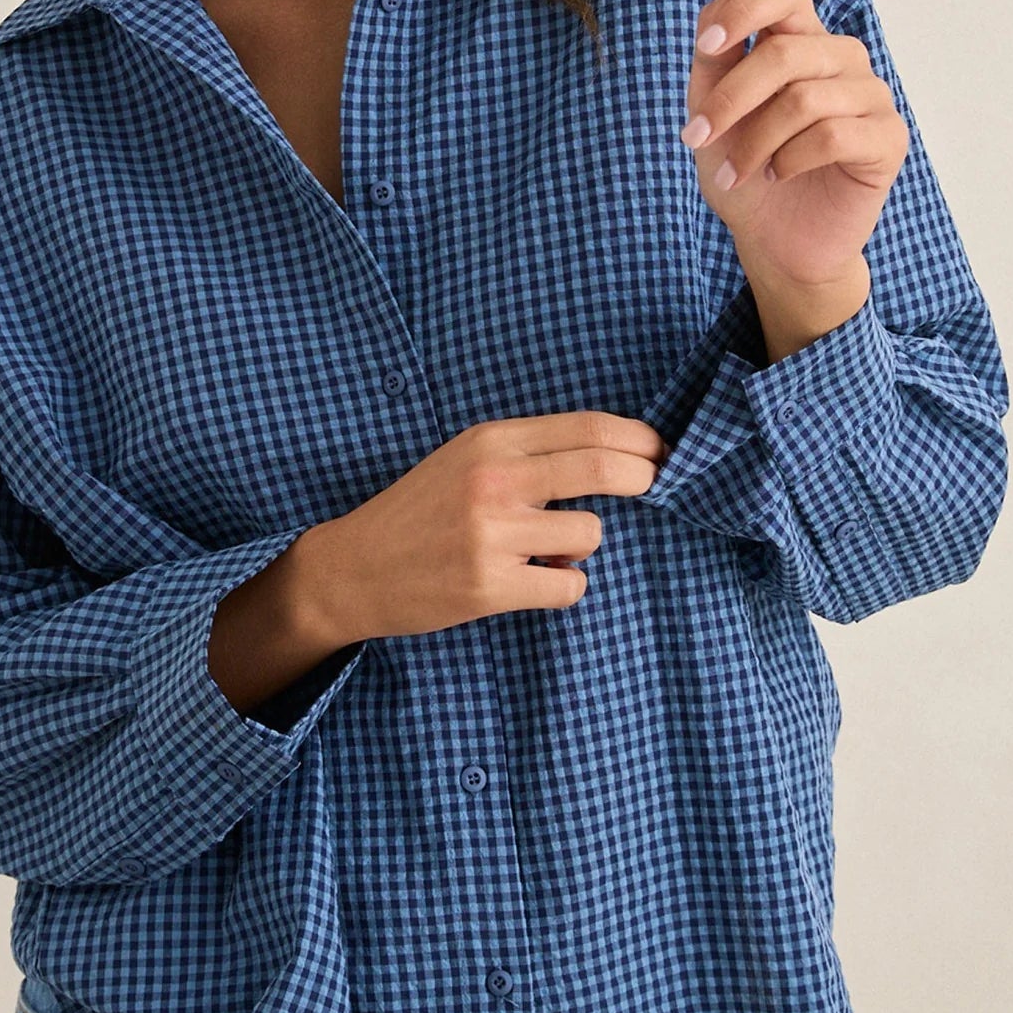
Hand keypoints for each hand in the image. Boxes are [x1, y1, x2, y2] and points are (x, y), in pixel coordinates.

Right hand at [300, 412, 669, 643]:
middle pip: (604, 467)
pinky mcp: (490, 584)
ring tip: (541, 549)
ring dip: (579, 545)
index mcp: (490, 439)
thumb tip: (612, 458)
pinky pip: (569, 584)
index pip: (588, 427)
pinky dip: (561, 585)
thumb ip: (527, 454)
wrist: (353, 568)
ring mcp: (492, 533)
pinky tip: (530, 580)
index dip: (638, 438)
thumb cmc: (417, 513)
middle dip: (644, 476)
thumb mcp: (464, 459)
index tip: (659, 450)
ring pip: (590, 533)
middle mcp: (494, 479)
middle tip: (654, 484)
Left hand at [680, 0, 909, 287]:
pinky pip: (833, 135)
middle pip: (784, 52)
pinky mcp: (887, 139)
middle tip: (695, 137)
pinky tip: (776, 176)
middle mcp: (841, 59)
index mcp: (801, 41)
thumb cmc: (744, 174)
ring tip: (733, 175)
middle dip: (730, 99)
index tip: (705, 48)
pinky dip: (790, 159)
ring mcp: (870, 97)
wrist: (774, 242)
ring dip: (754, 142)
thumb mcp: (711, 113)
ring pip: (804, 99)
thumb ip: (716, 55)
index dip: (745, 9)